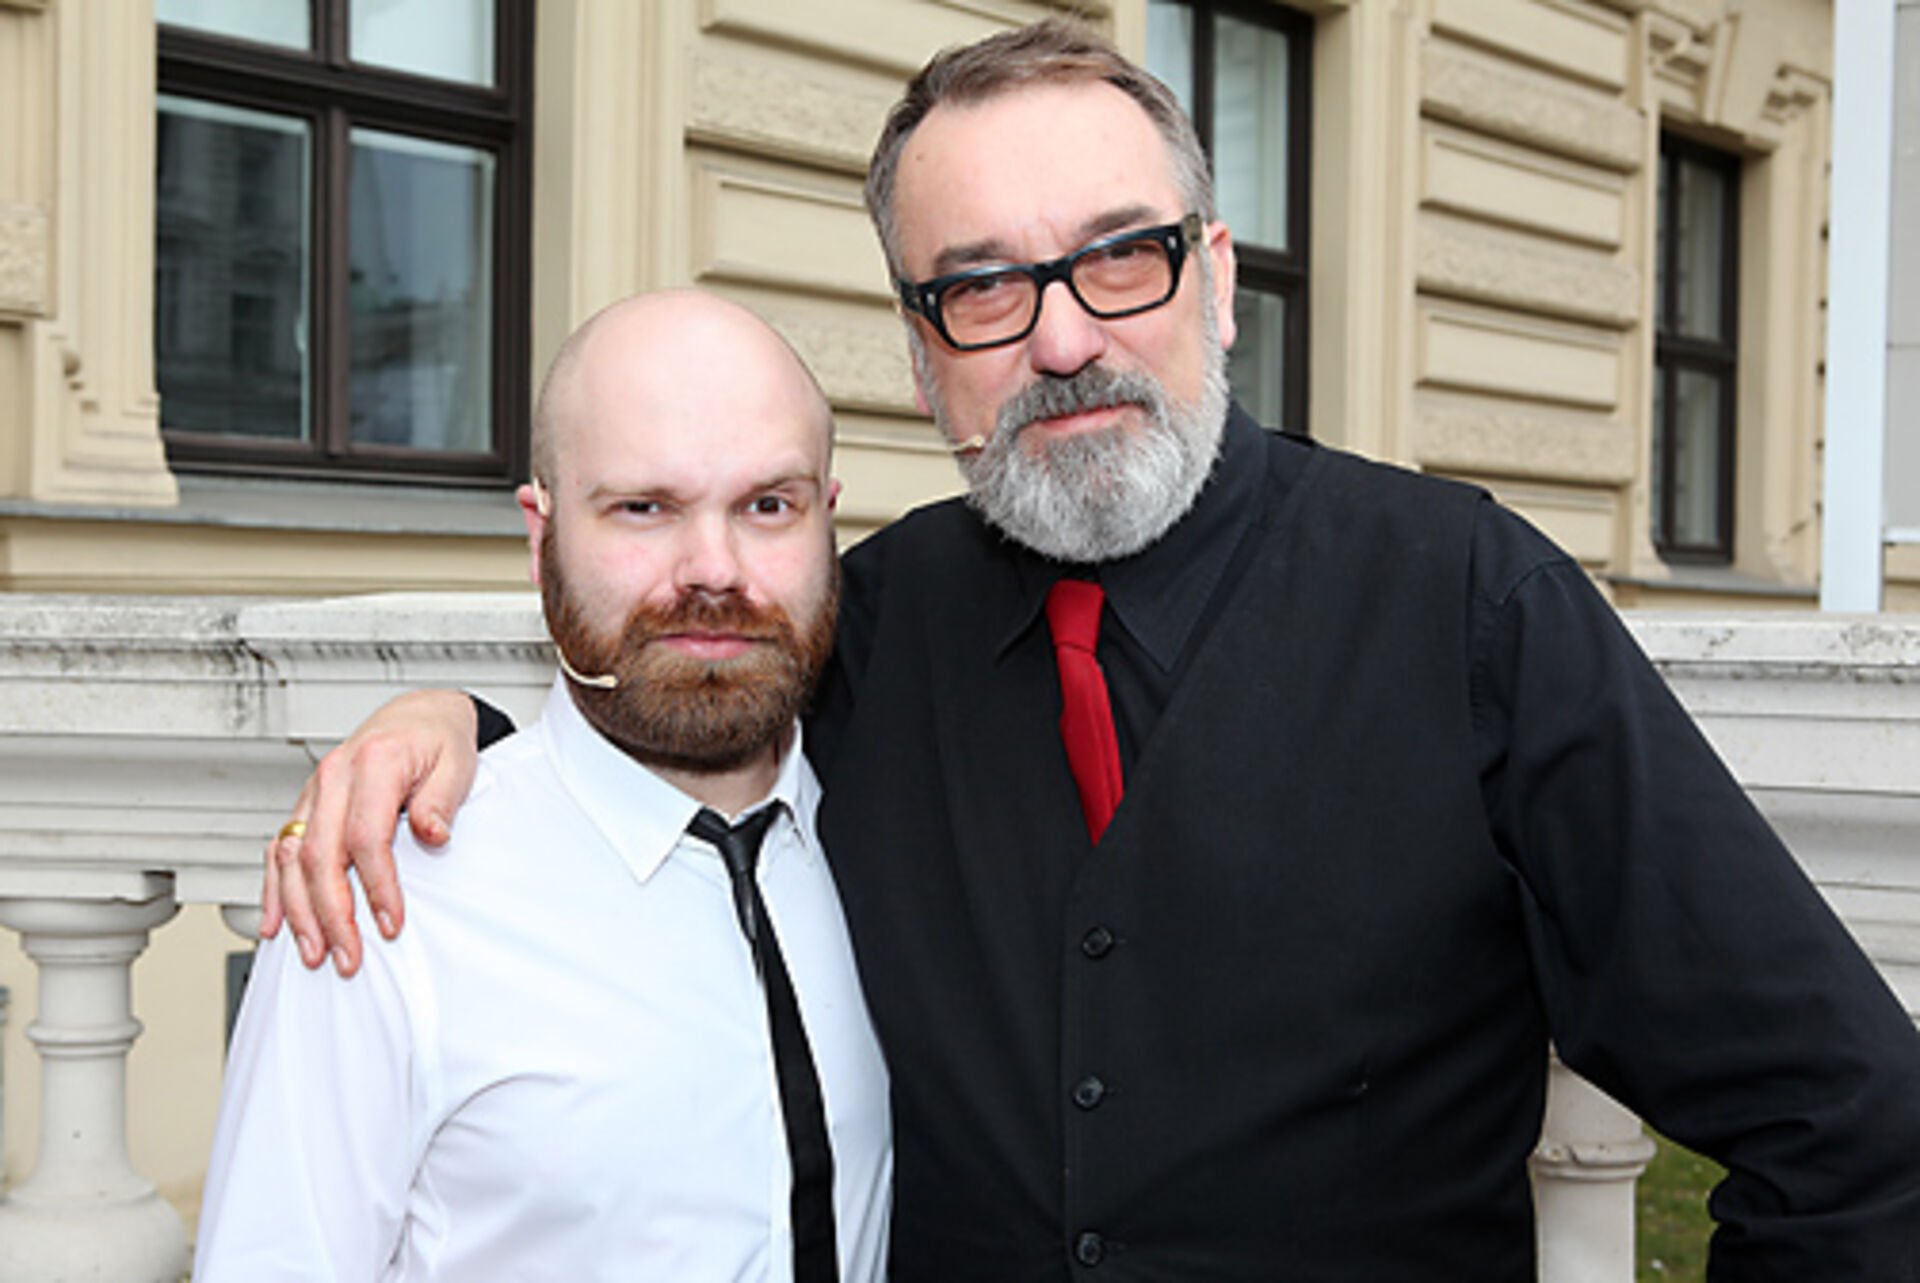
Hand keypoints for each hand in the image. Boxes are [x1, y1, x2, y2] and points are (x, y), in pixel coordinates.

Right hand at [260, 689, 479, 975]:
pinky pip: (278, 849)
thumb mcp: (457, 764)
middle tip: (346, 955)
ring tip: (313, 951)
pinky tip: (276, 922)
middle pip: (319, 855)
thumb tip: (432, 834)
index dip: (376, 887)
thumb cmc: (437, 740)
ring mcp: (314, 792)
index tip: (390, 923)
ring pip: (289, 857)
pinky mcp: (307, 805)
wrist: (419, 716)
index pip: (366, 837)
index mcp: (373, 763)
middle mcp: (334, 777)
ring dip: (298, 911)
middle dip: (330, 914)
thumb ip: (441, 800)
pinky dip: (274, 889)